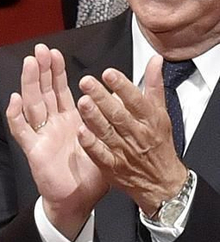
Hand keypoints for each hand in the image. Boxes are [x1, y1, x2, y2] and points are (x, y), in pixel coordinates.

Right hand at [4, 44, 108, 240]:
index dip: (56, 72)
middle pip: (44, 91)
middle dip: (42, 70)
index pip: (60, 90)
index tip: (55, 53)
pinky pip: (22, 130)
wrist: (78, 200)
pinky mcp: (34, 150)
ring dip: (30, 84)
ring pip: (32, 104)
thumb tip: (123, 100)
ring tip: (30, 64)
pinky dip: (16, 115)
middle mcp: (52, 124)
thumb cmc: (91, 174)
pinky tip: (15, 100)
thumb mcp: (106, 143)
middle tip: (40, 49)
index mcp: (69, 120)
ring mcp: (41, 135)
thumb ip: (111, 122)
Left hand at [77, 60, 188, 219]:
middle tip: (86, 82)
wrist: (161, 181)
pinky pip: (100, 154)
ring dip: (94, 117)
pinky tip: (81, 132)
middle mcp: (137, 134)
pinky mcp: (112, 166)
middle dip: (102, 97)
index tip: (109, 74)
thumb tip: (154, 60)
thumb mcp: (161, 113)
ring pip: (107, 132)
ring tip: (82, 102)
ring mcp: (124, 151)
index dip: (123, 86)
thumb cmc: (159, 143)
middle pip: (119, 114)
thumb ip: (154, 85)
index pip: (137, 101)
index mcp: (150, 120)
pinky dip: (91, 144)